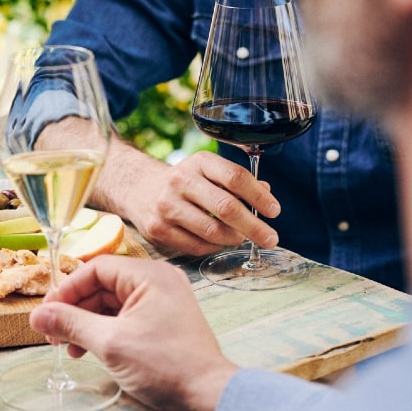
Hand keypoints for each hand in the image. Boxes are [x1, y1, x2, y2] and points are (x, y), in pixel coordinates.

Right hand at [29, 256, 237, 410]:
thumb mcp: (109, 343)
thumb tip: (37, 315)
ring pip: (110, 302)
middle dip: (73, 309)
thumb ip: (70, 323)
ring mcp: (162, 300)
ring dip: (85, 323)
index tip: (46, 312)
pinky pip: (124, 316)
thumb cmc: (166, 367)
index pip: (95, 269)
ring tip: (67, 347)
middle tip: (52, 333)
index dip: (66, 290)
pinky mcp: (163, 320)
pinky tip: (87, 349)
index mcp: (150, 275)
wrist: (209, 397)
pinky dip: (103, 330)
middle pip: (101, 285)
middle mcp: (158, 281)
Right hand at [98, 143, 280, 255]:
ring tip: (240, 238)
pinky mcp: (157, 229)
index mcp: (198, 163)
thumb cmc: (184, 183)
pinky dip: (214, 247)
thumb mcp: (207, 172)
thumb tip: (266, 194)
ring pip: (213, 231)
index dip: (259, 197)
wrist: (138, 189)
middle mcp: (179, 181)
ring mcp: (166, 206)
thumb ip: (236, 182)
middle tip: (271, 239)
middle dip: (254, 227)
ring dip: (234, 239)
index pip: (235, 177)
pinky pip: (196, 246)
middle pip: (226, 207)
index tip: (274, 211)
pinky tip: (217, 242)